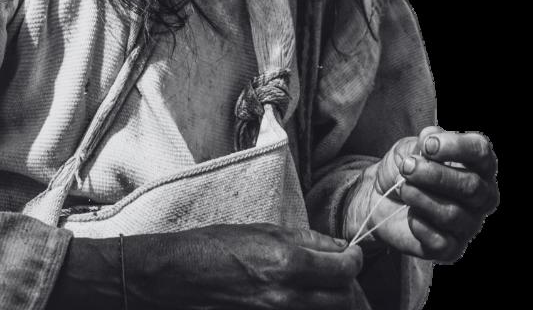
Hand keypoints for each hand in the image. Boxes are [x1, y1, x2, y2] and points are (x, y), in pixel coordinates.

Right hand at [50, 224, 363, 308]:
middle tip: (346, 274)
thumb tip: (337, 246)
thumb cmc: (213, 246)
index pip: (343, 270)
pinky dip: (312, 309)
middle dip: (350, 287)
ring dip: (335, 301)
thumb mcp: (261, 230)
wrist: (177, 279)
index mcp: (285, 263)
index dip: (355, 260)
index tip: (354, 254)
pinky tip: (308, 300)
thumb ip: (304, 240)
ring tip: (333, 289)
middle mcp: (286, 296)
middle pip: (343, 300)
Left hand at [345, 125, 498, 263]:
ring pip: (454, 214)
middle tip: (407, 167)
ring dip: (421, 198)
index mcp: (476, 165)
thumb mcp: (411, 146)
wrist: (380, 196)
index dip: (456, 146)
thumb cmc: (405, 168)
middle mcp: (480, 197)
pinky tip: (410, 215)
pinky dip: (420, 225)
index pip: (481, 152)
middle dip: (434, 175)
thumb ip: (426, 141)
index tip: (427, 145)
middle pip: (471, 186)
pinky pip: (442, 242)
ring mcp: (468, 225)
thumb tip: (432, 140)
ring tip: (402, 189)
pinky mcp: (451, 249)